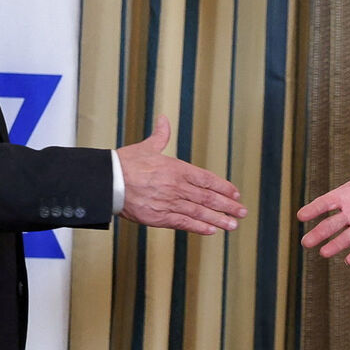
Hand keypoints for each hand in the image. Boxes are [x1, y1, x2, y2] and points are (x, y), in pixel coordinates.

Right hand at [117, 115, 247, 234]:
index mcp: (177, 168)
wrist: (108, 182)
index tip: (236, 193)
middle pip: (208, 197)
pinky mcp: (159, 217)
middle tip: (242, 211)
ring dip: (219, 219)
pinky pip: (183, 223)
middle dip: (227, 205)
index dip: (223, 187)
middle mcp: (177, 186)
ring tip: (232, 224)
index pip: (207, 179)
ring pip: (199, 212)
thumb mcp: (147, 147)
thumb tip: (163, 119)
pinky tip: (212, 230)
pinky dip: (199, 227)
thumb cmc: (125, 163)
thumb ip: (161, 135)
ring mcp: (169, 202)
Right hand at [297, 138, 349, 264]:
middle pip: (331, 224)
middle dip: (319, 233)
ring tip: (323, 252)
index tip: (301, 216)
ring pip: (346, 238)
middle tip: (305, 242)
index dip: (314, 209)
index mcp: (348, 195)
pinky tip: (349, 260)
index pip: (326, 203)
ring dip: (335, 245)